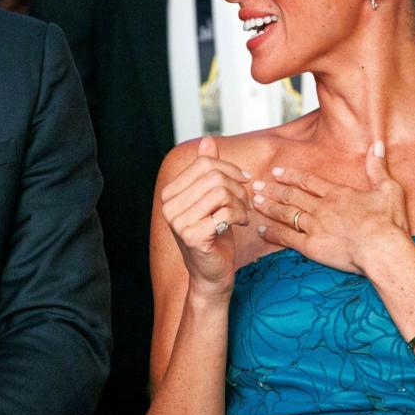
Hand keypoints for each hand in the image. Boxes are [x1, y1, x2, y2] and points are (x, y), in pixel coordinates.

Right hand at [158, 136, 251, 297]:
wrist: (212, 274)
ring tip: (243, 213)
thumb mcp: (212, 199)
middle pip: (213, 176)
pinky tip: (241, 224)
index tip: (244, 180)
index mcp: (170, 193)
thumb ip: (208, 170)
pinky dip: (240, 216)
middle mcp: (169, 206)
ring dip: (240, 202)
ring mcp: (178, 222)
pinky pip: (225, 212)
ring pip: (220, 192)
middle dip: (238, 187)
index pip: (204, 163)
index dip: (229, 168)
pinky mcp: (192, 236)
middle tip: (246, 202)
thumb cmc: (214, 235)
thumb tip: (207, 140)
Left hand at [251, 141, 409, 274]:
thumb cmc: (389, 222)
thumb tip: (377, 144)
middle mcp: (321, 207)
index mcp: (338, 194)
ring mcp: (314, 226)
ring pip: (285, 213)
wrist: (382, 248)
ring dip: (269, 206)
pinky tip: (261, 230)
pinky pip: (286, 237)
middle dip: (273, 189)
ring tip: (255, 201)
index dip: (291, 176)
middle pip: (292, 195)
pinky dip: (272, 233)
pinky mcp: (311, 246)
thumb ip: (378, 167)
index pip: (308, 181)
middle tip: (256, 185)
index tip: (277, 172)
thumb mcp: (388, 189)